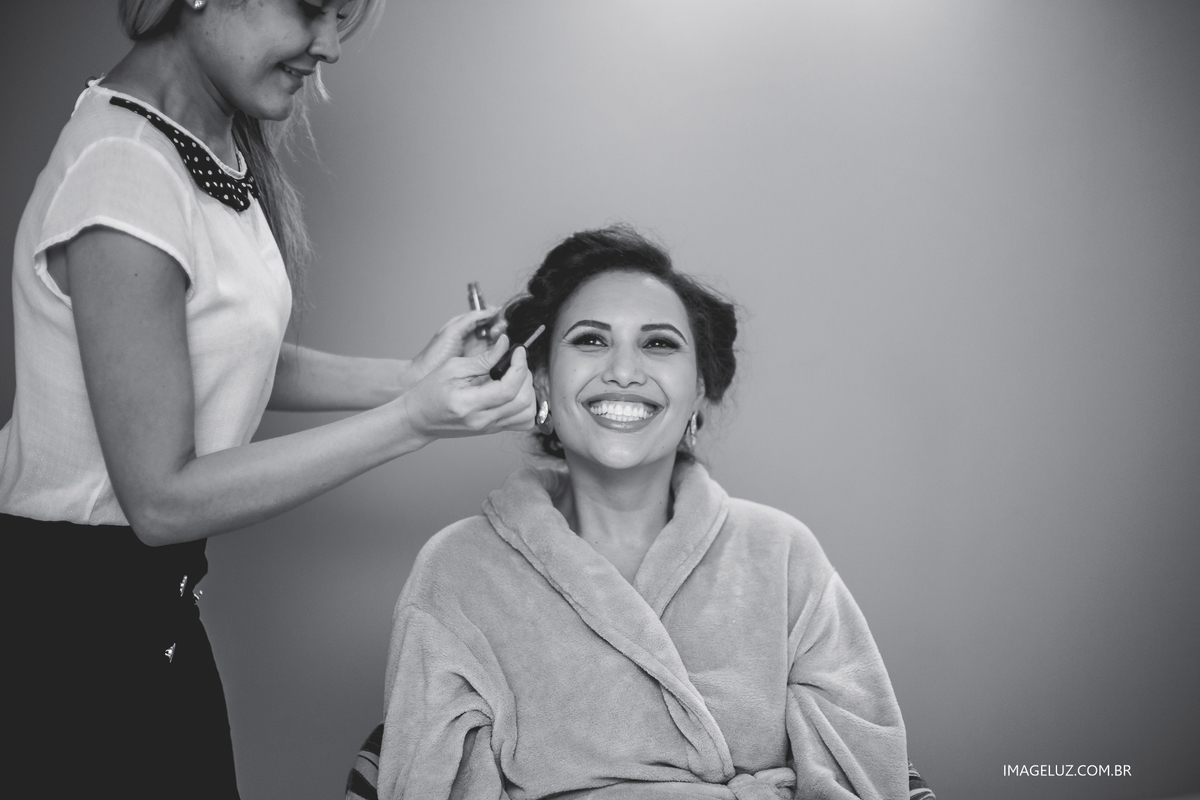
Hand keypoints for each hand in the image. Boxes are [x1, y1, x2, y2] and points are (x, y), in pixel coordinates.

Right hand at [401, 335, 535, 440]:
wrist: (418, 419)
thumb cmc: (429, 393)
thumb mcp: (452, 368)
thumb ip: (482, 359)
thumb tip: (505, 344)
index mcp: (468, 404)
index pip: (508, 389)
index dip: (519, 366)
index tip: (518, 351)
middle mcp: (482, 420)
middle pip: (522, 401)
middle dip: (525, 376)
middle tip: (516, 361)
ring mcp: (490, 428)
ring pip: (527, 414)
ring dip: (528, 391)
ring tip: (515, 376)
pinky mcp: (493, 429)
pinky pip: (523, 421)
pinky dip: (527, 405)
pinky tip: (516, 391)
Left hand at [410, 308, 506, 381]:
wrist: (425, 375)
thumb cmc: (434, 354)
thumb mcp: (451, 332)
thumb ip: (469, 320)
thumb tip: (488, 310)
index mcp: (466, 324)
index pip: (486, 314)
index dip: (494, 314)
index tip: (499, 316)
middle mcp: (473, 335)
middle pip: (494, 326)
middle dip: (499, 325)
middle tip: (497, 330)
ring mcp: (478, 349)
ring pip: (497, 339)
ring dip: (501, 337)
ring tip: (497, 337)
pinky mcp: (481, 362)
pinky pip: (496, 354)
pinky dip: (501, 350)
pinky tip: (501, 349)